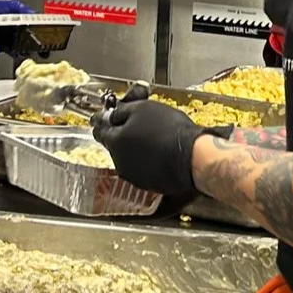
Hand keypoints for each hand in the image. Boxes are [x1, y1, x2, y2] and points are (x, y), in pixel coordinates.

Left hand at [95, 88, 212, 195]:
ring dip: (133, 147)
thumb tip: (109, 115)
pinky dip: (145, 159)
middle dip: (121, 133)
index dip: (103, 120)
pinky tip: (158, 151)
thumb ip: (120, 112)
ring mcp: (132, 174)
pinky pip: (140, 167)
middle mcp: (119, 160)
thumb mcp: (142, 109)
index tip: (107, 116)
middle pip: (113, 144)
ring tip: (152, 137)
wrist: (192, 157)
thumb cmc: (169, 130)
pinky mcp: (147, 183)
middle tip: (134, 123)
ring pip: (126, 156)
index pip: (100, 129)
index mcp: (115, 141)